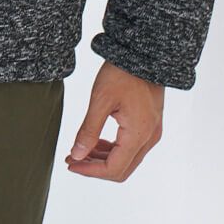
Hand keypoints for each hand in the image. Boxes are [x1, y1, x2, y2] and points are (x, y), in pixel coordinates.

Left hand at [63, 60, 164, 180]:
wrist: (143, 52)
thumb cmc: (122, 72)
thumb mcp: (100, 99)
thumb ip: (89, 130)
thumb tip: (77, 155)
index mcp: (138, 134)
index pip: (114, 168)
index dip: (90, 171)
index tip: (71, 164)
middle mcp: (149, 138)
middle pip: (121, 168)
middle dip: (95, 167)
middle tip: (72, 158)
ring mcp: (152, 132)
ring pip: (127, 159)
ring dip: (103, 159)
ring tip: (80, 151)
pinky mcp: (150, 125)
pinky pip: (132, 147)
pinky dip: (113, 149)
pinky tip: (97, 141)